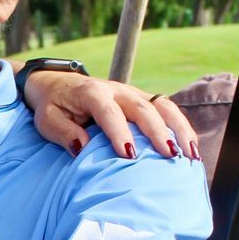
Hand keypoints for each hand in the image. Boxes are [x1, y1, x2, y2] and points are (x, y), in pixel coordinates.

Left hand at [23, 70, 200, 162]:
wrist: (58, 83)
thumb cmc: (53, 107)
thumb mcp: (48, 121)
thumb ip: (64, 133)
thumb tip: (83, 148)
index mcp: (92, 92)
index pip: (108, 112)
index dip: (119, 132)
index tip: (129, 155)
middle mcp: (117, 89)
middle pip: (143, 108)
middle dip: (158, 132)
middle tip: (170, 155)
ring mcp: (133, 93)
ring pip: (163, 106)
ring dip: (179, 129)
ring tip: (190, 154)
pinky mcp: (143, 100)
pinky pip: (167, 111)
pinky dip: (181, 128)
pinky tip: (190, 149)